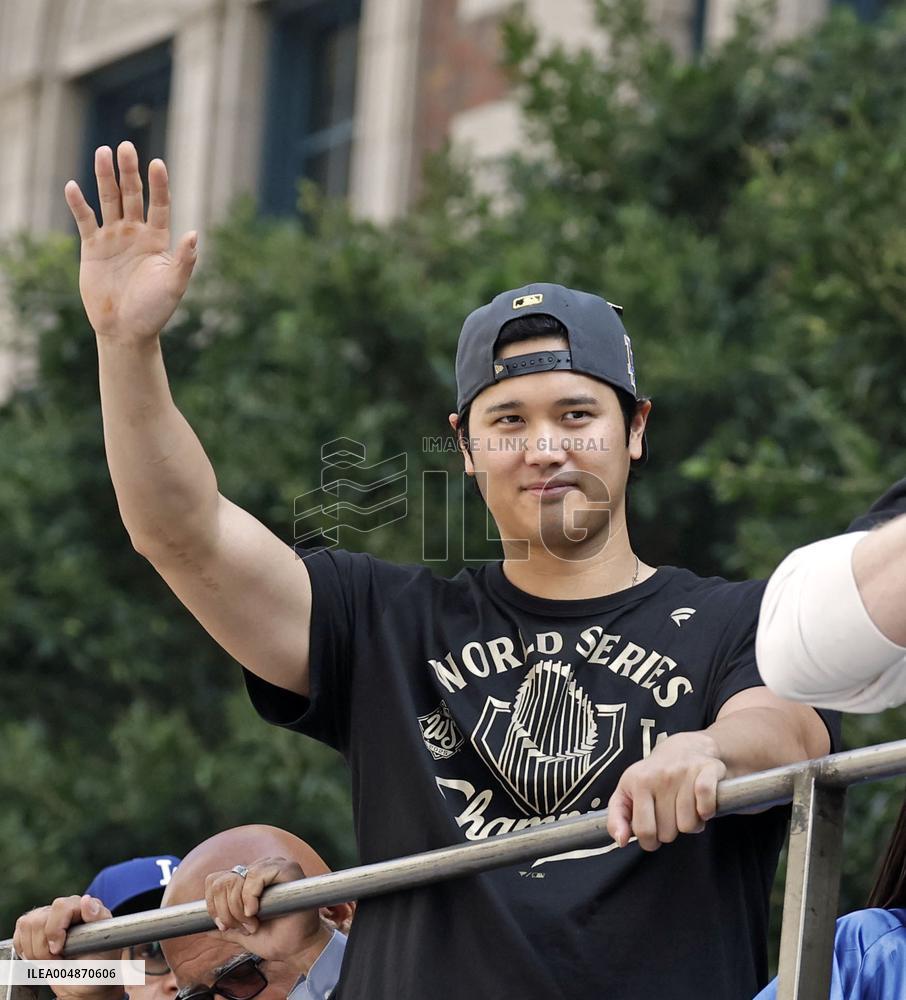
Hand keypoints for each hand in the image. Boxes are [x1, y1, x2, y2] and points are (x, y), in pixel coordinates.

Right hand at [13, 895, 121, 999]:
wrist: (84, 983)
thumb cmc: (98, 965)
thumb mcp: (105, 943)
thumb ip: (98, 919)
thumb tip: (86, 900)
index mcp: (86, 907)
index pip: (60, 906)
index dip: (54, 930)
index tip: (58, 950)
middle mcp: (67, 908)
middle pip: (38, 919)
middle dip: (43, 948)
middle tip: (56, 961)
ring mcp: (50, 917)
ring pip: (27, 926)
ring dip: (35, 952)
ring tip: (51, 961)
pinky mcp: (35, 929)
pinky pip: (19, 935)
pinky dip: (26, 952)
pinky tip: (41, 958)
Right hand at [64, 142, 197, 340]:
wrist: (126, 330)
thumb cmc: (155, 310)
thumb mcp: (175, 285)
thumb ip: (185, 260)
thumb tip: (194, 233)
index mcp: (158, 239)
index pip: (160, 204)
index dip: (158, 185)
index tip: (157, 164)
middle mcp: (136, 233)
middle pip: (132, 195)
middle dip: (129, 172)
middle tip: (126, 147)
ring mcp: (113, 238)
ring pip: (108, 201)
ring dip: (105, 177)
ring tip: (103, 152)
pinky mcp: (92, 248)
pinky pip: (85, 220)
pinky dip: (78, 204)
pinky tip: (73, 186)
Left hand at [204, 858, 329, 970]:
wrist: (299, 948)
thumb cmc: (277, 939)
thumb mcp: (244, 934)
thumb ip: (227, 927)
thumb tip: (205, 929)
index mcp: (250, 880)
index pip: (216, 879)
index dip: (213, 904)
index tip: (225, 925)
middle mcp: (260, 868)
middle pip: (222, 881)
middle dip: (226, 911)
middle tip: (242, 926)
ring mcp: (274, 866)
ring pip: (235, 879)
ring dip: (238, 908)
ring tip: (253, 922)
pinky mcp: (287, 869)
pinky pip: (255, 875)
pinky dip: (250, 897)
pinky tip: (257, 911)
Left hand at [606, 731, 725, 850]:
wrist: (684, 747)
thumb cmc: (654, 775)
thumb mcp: (626, 791)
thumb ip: (616, 818)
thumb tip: (620, 840)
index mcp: (637, 782)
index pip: (643, 830)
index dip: (650, 840)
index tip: (653, 832)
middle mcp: (659, 776)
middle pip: (668, 833)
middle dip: (671, 830)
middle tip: (671, 813)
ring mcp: (684, 772)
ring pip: (689, 825)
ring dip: (691, 823)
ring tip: (686, 808)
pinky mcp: (706, 770)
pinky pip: (707, 806)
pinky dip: (707, 812)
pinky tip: (702, 806)